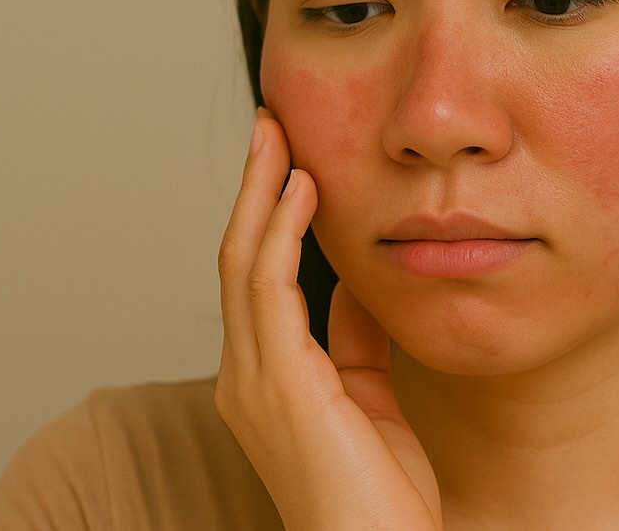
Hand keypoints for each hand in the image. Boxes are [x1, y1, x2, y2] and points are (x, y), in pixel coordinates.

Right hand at [215, 109, 441, 529]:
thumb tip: (358, 284)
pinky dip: (281, 231)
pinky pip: (268, 287)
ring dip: (261, 192)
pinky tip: (301, 189)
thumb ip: (355, 339)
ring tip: (279, 136)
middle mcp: (244, 375)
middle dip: (255, 187)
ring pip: (244, 260)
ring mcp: (252, 379)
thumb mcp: (370, 396)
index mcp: (265, 378)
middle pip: (238, 256)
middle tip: (270, 125)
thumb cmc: (379, 495)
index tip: (289, 163)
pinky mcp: (278, 382)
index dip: (268, 216)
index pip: (256, 278)